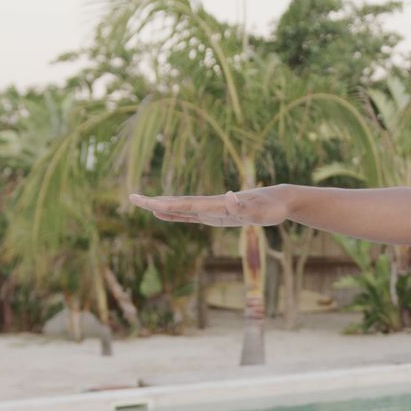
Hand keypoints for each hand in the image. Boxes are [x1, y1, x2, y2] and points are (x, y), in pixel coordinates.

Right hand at [128, 186, 288, 225]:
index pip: (184, 205)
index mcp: (215, 205)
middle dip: (154, 202)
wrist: (279, 200)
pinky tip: (164, 212)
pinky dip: (176, 214)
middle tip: (131, 198)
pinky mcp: (219, 215)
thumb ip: (242, 206)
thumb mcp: (258, 210)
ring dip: (162, 206)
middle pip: (178, 204)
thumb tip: (229, 196)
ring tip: (143, 204)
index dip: (163, 204)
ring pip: (182, 208)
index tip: (143, 201)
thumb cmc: (270, 206)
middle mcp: (211, 206)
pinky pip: (192, 215)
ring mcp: (213, 210)